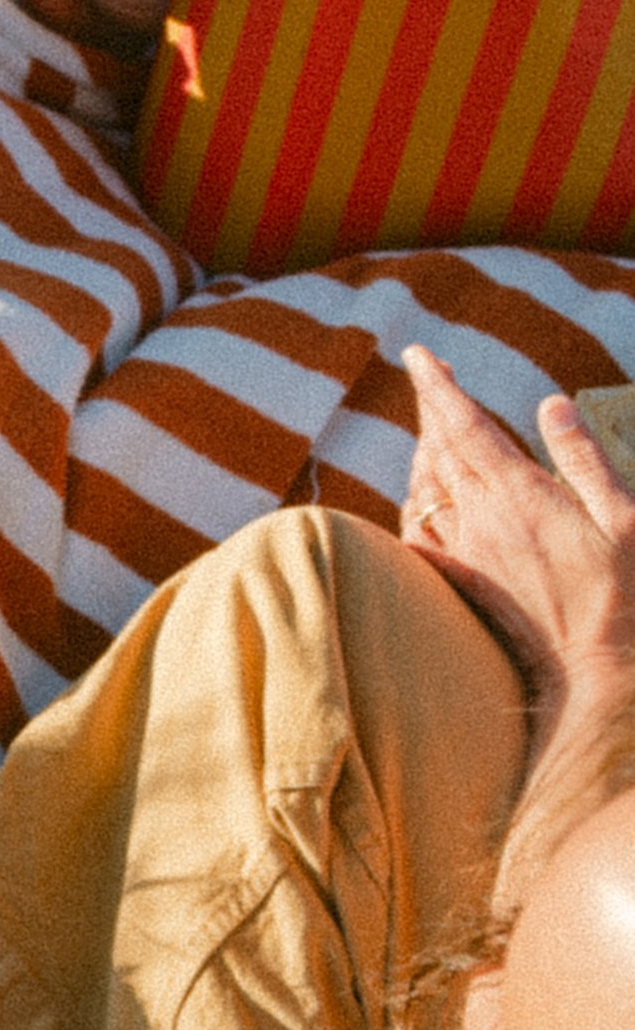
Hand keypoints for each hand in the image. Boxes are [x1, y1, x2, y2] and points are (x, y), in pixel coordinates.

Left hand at [400, 345, 634, 709]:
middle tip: (430, 374)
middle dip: (432, 406)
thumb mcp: (624, 518)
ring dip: (424, 450)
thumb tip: (551, 403)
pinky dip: (415, 504)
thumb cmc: (626, 596)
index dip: (437, 386)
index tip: (416, 354)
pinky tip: (420, 496)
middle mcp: (482, 519)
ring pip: (426, 488)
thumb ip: (583, 459)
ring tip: (432, 426)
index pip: (465, 425)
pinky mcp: (466, 583)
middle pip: (440, 448)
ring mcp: (468, 553)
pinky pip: (421, 535)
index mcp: (521, 494)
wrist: (598, 676)